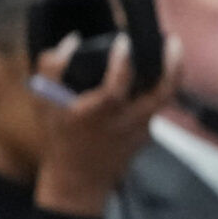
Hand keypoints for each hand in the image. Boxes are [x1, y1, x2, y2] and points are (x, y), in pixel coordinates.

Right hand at [33, 34, 180, 218]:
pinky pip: (156, 104)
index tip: (124, 40)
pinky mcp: (148, 133)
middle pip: (161, 92)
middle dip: (172, 64)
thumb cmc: (60, 137)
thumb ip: (52, 70)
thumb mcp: (44, 104)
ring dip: (173, 71)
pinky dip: (159, 85)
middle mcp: (126, 122)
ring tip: (171, 47)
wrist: (79, 179)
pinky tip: (157, 68)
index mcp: (98, 115)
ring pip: (165, 96)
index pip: (116, 87)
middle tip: (172, 39)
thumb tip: (72, 39)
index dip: (122, 63)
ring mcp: (141, 129)